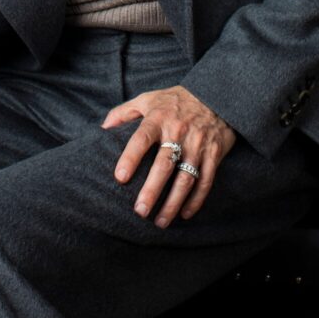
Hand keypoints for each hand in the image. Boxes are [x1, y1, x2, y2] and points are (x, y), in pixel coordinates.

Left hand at [101, 85, 235, 227]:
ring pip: (185, 178)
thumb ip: (124, 112)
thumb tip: (103, 130)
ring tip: (159, 221)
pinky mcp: (214, 154)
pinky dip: (196, 200)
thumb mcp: (148, 99)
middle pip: (164, 165)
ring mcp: (198, 144)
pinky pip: (206, 181)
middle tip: (140, 211)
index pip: (141, 139)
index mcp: (158, 118)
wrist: (215, 95)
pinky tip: (184, 214)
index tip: (120, 178)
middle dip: (152, 190)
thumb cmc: (174, 100)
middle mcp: (178, 132)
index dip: (130, 158)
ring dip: (173, 203)